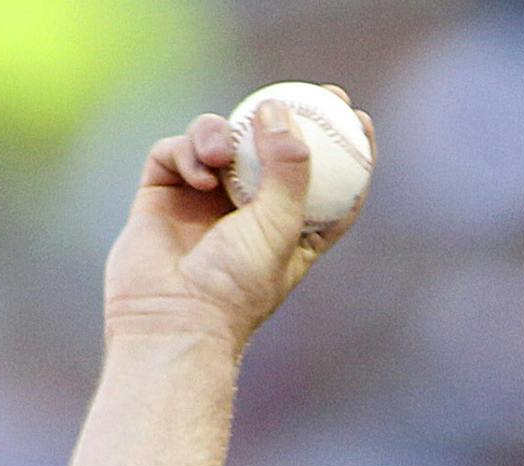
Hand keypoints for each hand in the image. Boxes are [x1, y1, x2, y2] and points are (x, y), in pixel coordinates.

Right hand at [102, 86, 374, 352]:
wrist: (172, 317)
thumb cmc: (236, 287)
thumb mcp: (278, 229)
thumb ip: (288, 172)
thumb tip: (281, 112)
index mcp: (292, 233)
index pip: (327, 186)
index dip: (346, 153)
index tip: (358, 120)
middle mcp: (250, 213)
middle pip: (273, 153)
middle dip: (288, 118)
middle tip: (307, 91)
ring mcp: (205, 200)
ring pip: (222, 142)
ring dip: (222, 133)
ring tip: (222, 150)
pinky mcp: (164, 192)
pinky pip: (178, 150)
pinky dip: (188, 150)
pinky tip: (197, 171)